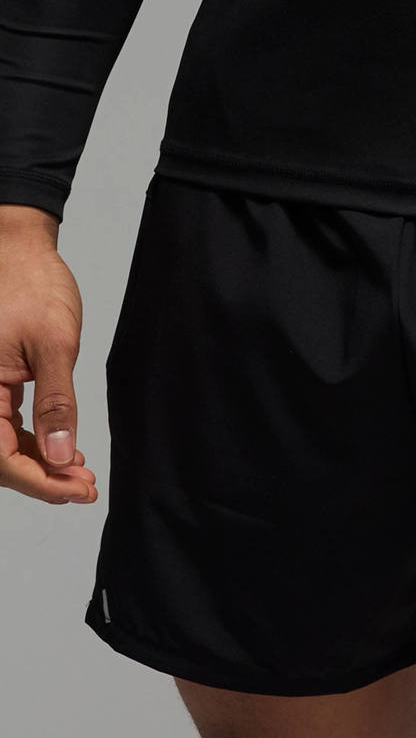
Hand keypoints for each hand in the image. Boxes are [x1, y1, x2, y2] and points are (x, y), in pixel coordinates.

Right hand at [0, 215, 97, 503]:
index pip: (0, 456)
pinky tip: (64, 450)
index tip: (76, 490)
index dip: (39, 480)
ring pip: (3, 444)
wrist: (22, 249)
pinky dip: (34, 441)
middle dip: (42, 477)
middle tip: (84, 487)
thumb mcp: (54, 345)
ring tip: (80, 474)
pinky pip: (6, 425)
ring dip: (40, 463)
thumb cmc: (32, 284)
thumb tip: (62, 457)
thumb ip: (56, 403)